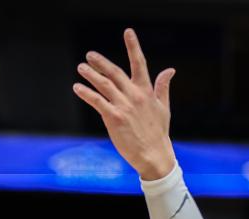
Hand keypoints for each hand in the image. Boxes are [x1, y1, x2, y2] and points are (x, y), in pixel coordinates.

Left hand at [73, 28, 176, 180]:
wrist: (154, 155)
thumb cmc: (158, 133)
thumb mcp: (164, 107)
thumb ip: (163, 87)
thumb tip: (170, 70)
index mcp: (146, 91)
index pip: (140, 64)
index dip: (133, 47)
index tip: (128, 32)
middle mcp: (135, 95)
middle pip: (115, 73)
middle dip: (101, 62)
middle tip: (90, 55)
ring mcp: (124, 106)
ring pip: (104, 85)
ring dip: (91, 75)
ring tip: (81, 68)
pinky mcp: (114, 118)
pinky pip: (97, 102)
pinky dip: (86, 93)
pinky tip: (78, 88)